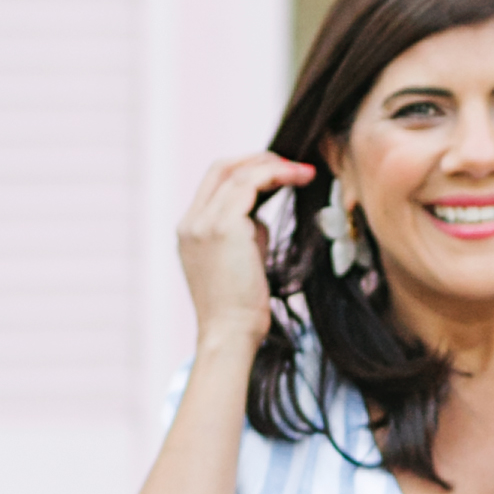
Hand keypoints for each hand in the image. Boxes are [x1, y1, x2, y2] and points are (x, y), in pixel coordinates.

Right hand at [178, 151, 311, 349]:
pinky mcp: (222, 227)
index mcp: (189, 230)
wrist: (230, 334)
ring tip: (303, 172)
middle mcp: (191, 222)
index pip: (213, 182)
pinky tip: (300, 178)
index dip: (245, 169)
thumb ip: (244, 233)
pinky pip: (251, 184)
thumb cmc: (240, 308)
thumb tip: (259, 216)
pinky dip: (277, 175)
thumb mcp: (239, 260)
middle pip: (221, 168)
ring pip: (238, 172)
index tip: (276, 173)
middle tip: (292, 164)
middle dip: (258, 159)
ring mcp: (202, 223)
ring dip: (274, 166)